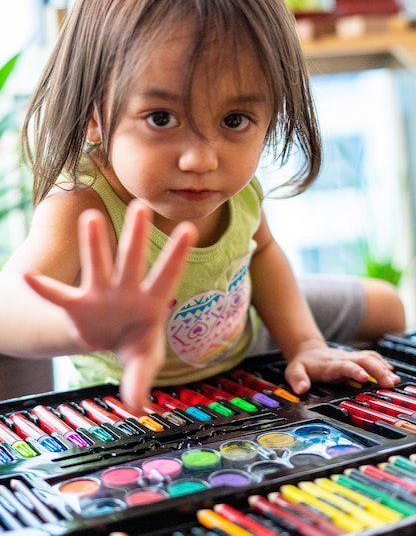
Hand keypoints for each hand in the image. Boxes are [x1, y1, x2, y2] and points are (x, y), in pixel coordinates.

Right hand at [23, 200, 196, 409]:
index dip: (177, 253)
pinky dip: (44, 289)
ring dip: (94, 244)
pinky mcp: (77, 305)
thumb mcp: (144, 362)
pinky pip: (59, 297)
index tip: (189, 229)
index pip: (168, 274)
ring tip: (91, 218)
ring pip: (97, 265)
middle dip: (135, 236)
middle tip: (140, 205)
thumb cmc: (138, 344)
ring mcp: (100, 294)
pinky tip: (28, 279)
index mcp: (151, 300)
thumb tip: (138, 408)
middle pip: (132, 260)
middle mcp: (126, 290)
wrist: (115, 338)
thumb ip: (141, 380)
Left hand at [284, 343, 399, 393]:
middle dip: (377, 370)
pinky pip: (371, 358)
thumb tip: (301, 389)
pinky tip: (392, 373)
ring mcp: (350, 357)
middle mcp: (343, 359)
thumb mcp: (294, 371)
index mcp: (329, 364)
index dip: (354, 370)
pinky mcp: (355, 358)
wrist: (307, 350)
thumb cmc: (303, 364)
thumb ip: (297, 379)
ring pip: (370, 358)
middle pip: (363, 360)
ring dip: (383, 368)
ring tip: (394, 381)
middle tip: (389, 383)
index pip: (344, 366)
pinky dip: (382, 364)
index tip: (364, 377)